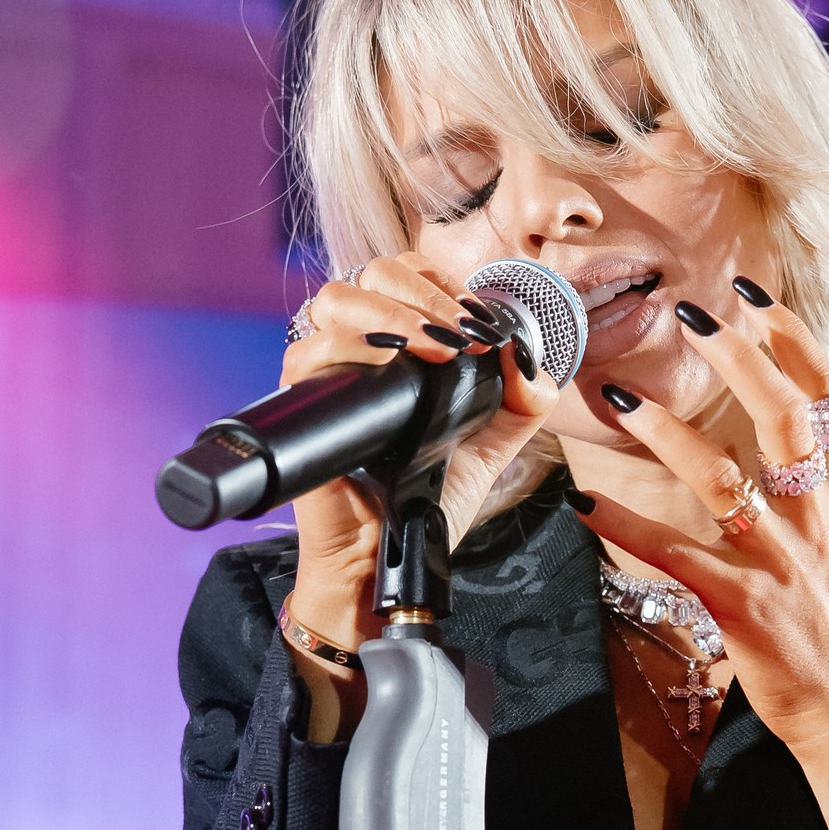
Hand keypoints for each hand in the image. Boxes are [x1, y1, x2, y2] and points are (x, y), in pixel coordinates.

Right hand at [280, 253, 560, 651]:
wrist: (391, 555)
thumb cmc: (430, 499)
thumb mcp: (494, 443)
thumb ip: (523, 398)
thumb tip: (527, 353)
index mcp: (398, 345)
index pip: (406, 275)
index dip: (441, 283)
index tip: (479, 322)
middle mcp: (357, 349)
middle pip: (370, 274)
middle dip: (422, 294)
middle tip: (461, 333)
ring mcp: (326, 373)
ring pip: (335, 299)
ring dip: (392, 313)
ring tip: (436, 348)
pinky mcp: (301, 404)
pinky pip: (306, 352)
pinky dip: (348, 346)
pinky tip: (391, 362)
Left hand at [571, 292, 828, 829]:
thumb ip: (808, 497)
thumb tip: (777, 449)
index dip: (796, 344)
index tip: (757, 298)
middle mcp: (812, 521)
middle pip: (787, 420)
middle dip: (743, 361)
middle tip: (695, 315)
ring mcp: (780, 563)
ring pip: (726, 481)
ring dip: (669, 434)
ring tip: (620, 397)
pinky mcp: (743, 608)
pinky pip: (677, 558)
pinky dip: (626, 529)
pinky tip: (585, 504)